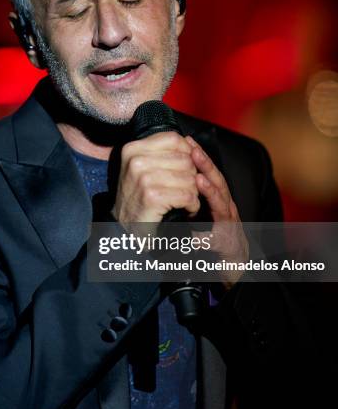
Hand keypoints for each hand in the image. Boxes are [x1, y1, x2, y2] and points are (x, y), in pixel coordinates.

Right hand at [112, 131, 199, 224]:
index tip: (187, 166)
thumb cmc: (137, 196)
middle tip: (185, 188)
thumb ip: (161, 153)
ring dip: (194, 192)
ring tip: (185, 199)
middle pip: (185, 159)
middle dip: (192, 175)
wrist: (123, 226)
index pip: (174, 139)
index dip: (188, 152)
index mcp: (133, 149)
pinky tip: (187, 208)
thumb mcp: (141, 167)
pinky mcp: (152, 197)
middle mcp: (136, 160)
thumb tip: (191, 144)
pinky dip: (192, 205)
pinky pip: (188, 195)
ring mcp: (144, 178)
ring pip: (189, 178)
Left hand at [186, 136, 248, 287]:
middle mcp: (227, 209)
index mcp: (218, 200)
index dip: (198, 157)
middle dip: (206, 166)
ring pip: (222, 207)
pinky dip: (207, 238)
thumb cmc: (216, 238)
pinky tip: (197, 236)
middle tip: (193, 150)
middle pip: (218, 183)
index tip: (186, 141)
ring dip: (211, 193)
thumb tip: (172, 180)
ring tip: (198, 180)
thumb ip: (192, 198)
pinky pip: (217, 242)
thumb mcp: (202, 214)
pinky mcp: (228, 247)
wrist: (236, 267)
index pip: (208, 174)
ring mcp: (230, 227)